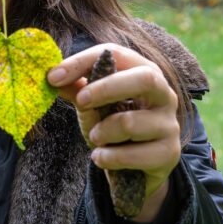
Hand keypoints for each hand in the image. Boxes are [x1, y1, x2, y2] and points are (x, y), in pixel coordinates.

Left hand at [48, 44, 180, 221]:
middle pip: (143, 78)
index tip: (53, 77)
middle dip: (106, 88)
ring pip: (130, 122)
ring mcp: (169, 123)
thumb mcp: (94, 105)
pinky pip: (135, 154)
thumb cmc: (115, 126)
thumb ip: (77, 90)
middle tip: (80, 102)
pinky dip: (110, 158)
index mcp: (144, 71)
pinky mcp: (169, 153)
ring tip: (95, 137)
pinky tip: (101, 158)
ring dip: (102, 132)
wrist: (139, 168)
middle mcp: (164, 93)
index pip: (117, 54)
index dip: (83, 61)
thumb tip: (53, 78)